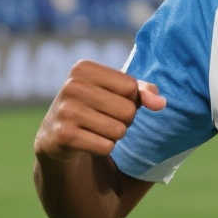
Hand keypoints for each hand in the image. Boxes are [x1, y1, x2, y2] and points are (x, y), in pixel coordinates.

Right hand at [34, 59, 165, 161]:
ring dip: (114, 135)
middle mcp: (71, 86)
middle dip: (124, 120)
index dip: (130, 99)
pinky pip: (106, 147)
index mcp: (83, 68)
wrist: (56, 136)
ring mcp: (65, 111)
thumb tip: (161, 103)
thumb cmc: (96, 107)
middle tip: (103, 119)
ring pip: (119, 130)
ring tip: (95, 129)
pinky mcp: (63, 136)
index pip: (131, 87)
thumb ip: (144, 92)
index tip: (111, 101)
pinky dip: (104, 148)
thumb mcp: (119, 92)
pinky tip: (87, 141)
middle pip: (128, 110)